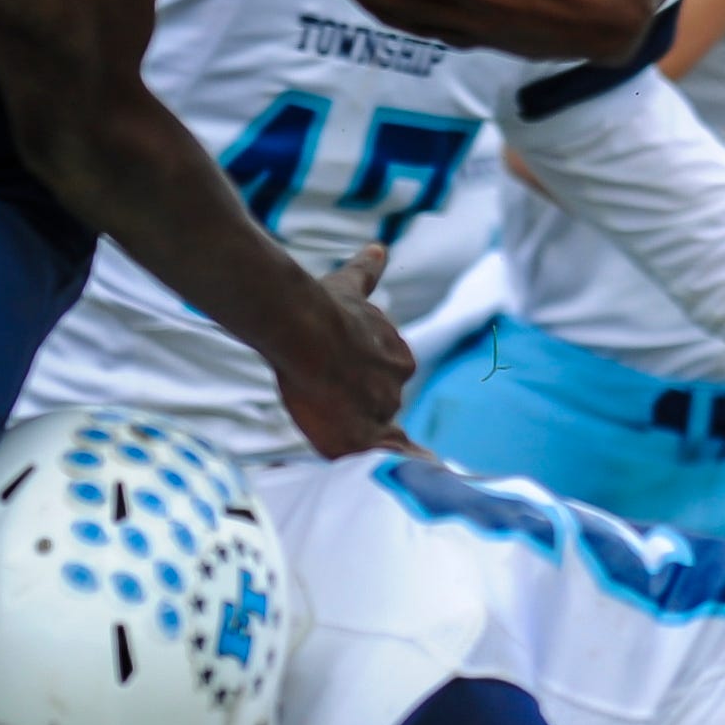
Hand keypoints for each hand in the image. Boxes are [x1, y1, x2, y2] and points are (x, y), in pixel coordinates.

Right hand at [270, 244, 415, 459]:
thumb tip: (379, 248)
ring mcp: (381, 410)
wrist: (304, 328)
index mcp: (397, 353)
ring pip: (377, 429)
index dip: (363, 378)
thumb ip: (366, 273)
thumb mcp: (348, 285)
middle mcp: (396, 382)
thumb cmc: (321, 307)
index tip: (346, 376)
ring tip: (342, 430)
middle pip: (380, 405)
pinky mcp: (362, 437)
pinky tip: (421, 476)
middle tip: (329, 399)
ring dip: (362, 431)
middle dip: (360, 406)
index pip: (385, 376)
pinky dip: (406, 466)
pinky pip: (389, 458)